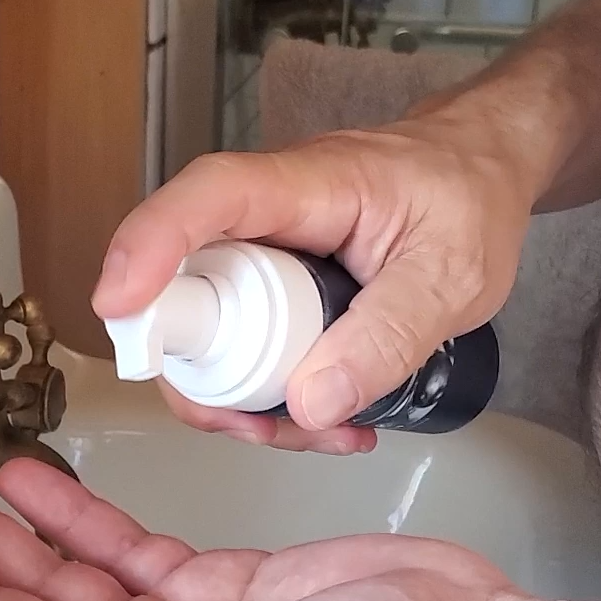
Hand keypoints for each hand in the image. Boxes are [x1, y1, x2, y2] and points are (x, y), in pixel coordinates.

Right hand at [91, 118, 534, 452]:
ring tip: (321, 433)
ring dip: (245, 394)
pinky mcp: (275, 283)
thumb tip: (309, 404)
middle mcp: (267, 215)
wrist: (482, 167)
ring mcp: (265, 251)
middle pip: (189, 284)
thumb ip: (390, 337)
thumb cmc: (470, 199)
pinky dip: (271, 388)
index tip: (118, 307)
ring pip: (214, 325)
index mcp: (308, 186)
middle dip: (206, 372)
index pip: (211, 197)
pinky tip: (328, 416)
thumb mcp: (452, 277)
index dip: (150, 244)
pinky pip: (247, 338)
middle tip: (258, 431)